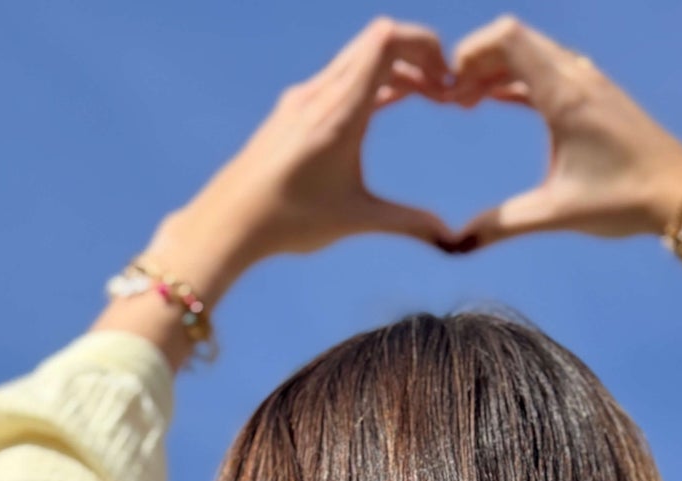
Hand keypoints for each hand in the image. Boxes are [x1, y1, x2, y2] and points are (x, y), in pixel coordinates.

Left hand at [167, 17, 460, 287]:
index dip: (426, 47)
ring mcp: (306, 97)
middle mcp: (321, 93)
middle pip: (379, 40)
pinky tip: (392, 103)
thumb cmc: (289, 220)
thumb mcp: (356, 219)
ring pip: (361, 57)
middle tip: (446, 91)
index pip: (387, 41)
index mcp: (340, 111)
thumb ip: (407, 222)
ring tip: (429, 97)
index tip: (448, 83)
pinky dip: (375, 80)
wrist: (230, 221)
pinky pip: (344, 76)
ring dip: (400, 69)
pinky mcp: (296, 108)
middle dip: (421, 56)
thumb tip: (450, 238)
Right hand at [446, 17, 681, 246]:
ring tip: (469, 102)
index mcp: (564, 95)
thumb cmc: (623, 200)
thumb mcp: (557, 213)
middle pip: (516, 39)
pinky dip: (519, 77)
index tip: (451, 88)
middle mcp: (577, 76)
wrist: (680, 194)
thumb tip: (458, 243)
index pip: (508, 38)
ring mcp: (590, 81)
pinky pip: (548, 69)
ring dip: (497, 68)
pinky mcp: (597, 93)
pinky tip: (499, 99)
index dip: (471, 52)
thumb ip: (504, 223)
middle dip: (477, 60)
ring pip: (532, 52)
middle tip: (453, 99)